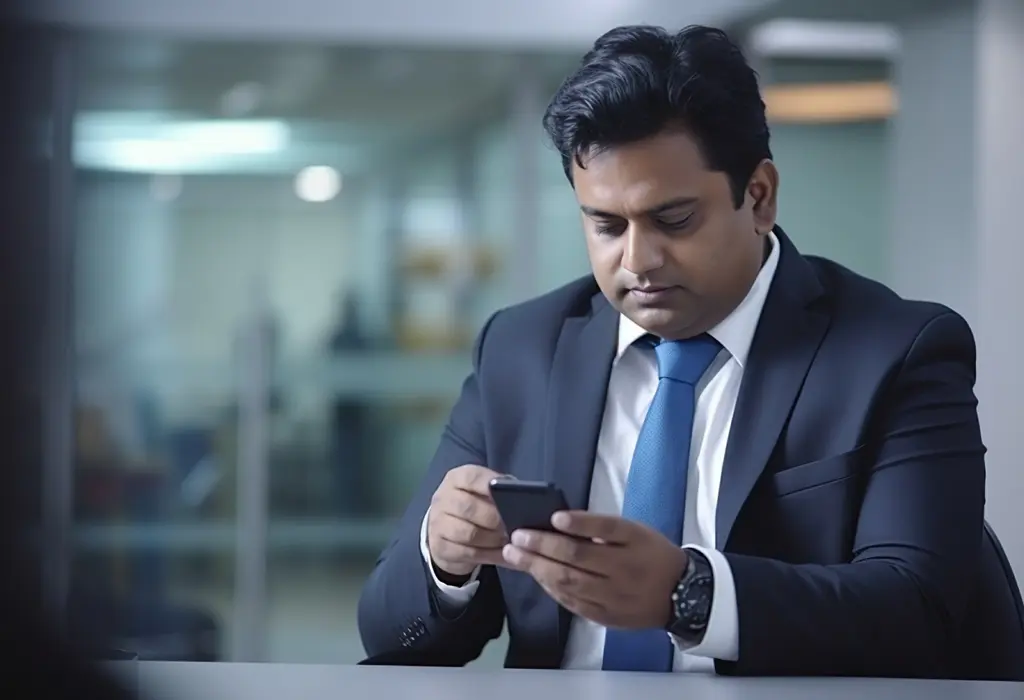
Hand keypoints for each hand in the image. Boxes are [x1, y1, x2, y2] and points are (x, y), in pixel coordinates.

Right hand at [426, 465, 508, 577]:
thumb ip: (499, 490)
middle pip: (469, 508)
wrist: (447, 530)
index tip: (509, 495)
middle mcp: (443, 498)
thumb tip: (520, 493)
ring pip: (469, 534)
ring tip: (508, 541)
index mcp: (456, 479)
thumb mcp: (483, 492)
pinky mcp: (440, 546)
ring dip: (493, 539)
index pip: (471, 478)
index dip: (490, 485)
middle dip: (495, 519)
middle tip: (512, 526)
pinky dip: (490, 555)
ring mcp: (438, 523)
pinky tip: (503, 554)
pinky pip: (468, 553)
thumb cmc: (474, 505)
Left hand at [502, 511, 686, 629]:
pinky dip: (551, 587)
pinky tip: (535, 575)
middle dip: (542, 546)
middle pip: (578, 558)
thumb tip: (561, 523)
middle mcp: (624, 570)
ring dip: (538, 567)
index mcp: (634, 542)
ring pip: (570, 582)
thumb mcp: (636, 532)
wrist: (682, 595)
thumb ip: (603, 528)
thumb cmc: (651, 554)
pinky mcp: (606, 616)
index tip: (554, 517)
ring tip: (516, 554)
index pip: (605, 529)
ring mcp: (614, 596)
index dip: (579, 523)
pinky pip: (572, 602)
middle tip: (517, 536)